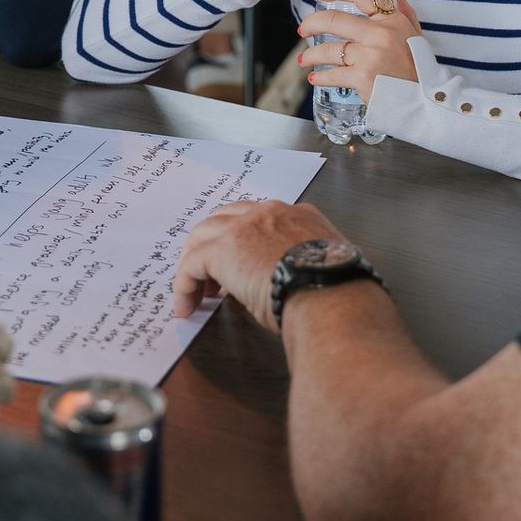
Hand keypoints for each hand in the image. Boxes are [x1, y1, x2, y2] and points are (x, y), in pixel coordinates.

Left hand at [173, 199, 354, 332]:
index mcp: (299, 217)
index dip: (242, 243)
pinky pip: (192, 264)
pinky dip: (184, 286)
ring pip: (203, 235)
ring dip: (194, 263)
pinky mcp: (224, 249)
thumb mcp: (318, 271)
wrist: (332, 298)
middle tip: (210, 278)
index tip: (238, 269)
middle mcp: (270, 213)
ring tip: (194, 293)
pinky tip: (185, 307)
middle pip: (224, 219)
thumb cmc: (336, 296)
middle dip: (212, 246)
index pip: (258, 220)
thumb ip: (294, 267)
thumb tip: (269, 286)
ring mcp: (245, 226)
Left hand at [296, 0, 421, 101]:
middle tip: (304, 29)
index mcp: (392, 20)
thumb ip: (403, 11)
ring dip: (310, 55)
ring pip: (327, 49)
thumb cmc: (418, 68)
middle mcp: (380, 34)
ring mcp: (369, 55)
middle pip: (333, 19)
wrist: (425, 101)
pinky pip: (331, 74)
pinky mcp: (362, 77)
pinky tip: (315, 77)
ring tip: (305, 59)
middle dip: (311, 23)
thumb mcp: (415, 34)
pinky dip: (319, 77)